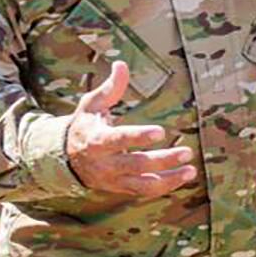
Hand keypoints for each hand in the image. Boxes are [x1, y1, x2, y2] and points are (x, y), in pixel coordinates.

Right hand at [64, 61, 196, 195]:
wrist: (64, 158)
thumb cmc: (84, 125)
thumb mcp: (91, 105)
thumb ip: (109, 88)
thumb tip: (121, 64)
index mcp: (96, 140)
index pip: (119, 140)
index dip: (139, 137)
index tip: (161, 132)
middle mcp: (104, 164)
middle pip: (136, 164)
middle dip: (162, 160)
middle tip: (187, 151)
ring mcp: (112, 179)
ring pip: (142, 184)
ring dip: (168, 179)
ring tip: (191, 170)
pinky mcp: (120, 188)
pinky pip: (144, 191)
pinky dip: (164, 186)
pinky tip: (183, 177)